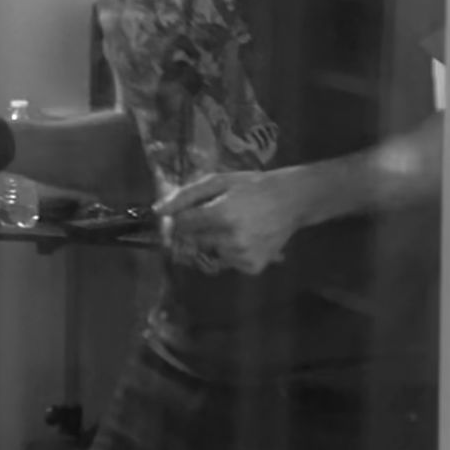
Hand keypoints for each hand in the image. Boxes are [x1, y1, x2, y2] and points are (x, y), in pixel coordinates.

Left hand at [156, 167, 305, 275]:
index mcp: (222, 214)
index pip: (182, 225)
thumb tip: (158, 211)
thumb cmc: (251, 187)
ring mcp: (243, 256)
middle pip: (192, 242)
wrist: (291, 201)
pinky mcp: (253, 268)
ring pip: (207, 254)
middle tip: (207, 219)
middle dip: (191, 232)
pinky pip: (225, 263)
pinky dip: (227, 252)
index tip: (178, 215)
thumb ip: (186, 195)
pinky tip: (240, 238)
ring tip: (229, 226)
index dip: (175, 220)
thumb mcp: (219, 181)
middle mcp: (232, 239)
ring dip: (210, 242)